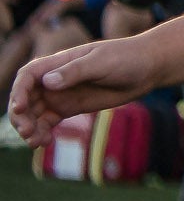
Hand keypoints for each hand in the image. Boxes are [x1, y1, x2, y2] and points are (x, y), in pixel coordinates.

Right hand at [8, 36, 158, 141]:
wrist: (149, 67)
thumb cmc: (127, 57)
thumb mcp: (102, 62)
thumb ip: (75, 71)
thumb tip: (48, 82)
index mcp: (59, 62)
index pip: (28, 76)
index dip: (18, 92)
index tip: (19, 108)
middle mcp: (56, 79)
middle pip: (26, 98)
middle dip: (21, 116)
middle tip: (27, 132)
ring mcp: (62, 94)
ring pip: (35, 113)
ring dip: (29, 128)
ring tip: (36, 143)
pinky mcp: (71, 107)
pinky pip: (48, 122)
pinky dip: (42, 132)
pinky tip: (44, 143)